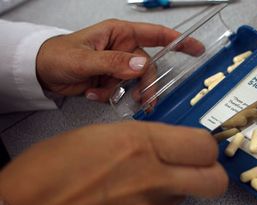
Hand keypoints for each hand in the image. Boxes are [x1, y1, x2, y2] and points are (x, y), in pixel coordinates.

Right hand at [0, 121, 226, 204]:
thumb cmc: (49, 168)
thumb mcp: (101, 133)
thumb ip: (143, 137)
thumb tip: (168, 144)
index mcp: (141, 144)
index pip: (204, 146)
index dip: (206, 145)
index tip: (198, 143)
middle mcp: (150, 177)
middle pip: (214, 181)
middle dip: (212, 172)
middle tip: (196, 164)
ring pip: (186, 197)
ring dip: (177, 185)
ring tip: (146, 176)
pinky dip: (152, 201)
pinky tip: (126, 194)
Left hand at [36, 19, 204, 101]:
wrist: (41, 73)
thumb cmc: (57, 55)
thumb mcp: (84, 58)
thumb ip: (113, 62)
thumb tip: (141, 66)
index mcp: (120, 34)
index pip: (156, 34)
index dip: (179, 40)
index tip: (196, 49)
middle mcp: (123, 48)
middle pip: (148, 68)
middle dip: (145, 85)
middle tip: (144, 100)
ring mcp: (118, 65)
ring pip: (136, 83)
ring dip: (123, 93)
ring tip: (106, 95)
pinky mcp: (112, 80)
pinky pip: (123, 92)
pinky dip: (111, 97)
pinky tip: (93, 93)